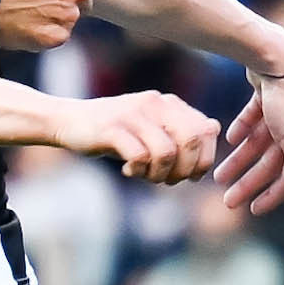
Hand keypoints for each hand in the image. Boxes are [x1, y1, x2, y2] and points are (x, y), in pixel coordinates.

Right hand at [65, 91, 218, 184]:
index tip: (188, 176)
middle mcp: (155, 103)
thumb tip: (213, 128)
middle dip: (185, 170)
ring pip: (166, 152)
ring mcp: (133, 114)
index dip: (203, 160)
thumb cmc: (117, 131)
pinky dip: (138, 171)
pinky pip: (139, 156)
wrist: (70, 121)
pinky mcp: (112, 129)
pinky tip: (128, 170)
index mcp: (169, 104)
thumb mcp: (152, 128)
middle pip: (191, 140)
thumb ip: (181, 128)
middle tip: (167, 181)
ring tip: (147, 176)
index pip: (206, 131)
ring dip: (160, 174)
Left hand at [216, 63, 283, 215]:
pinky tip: (229, 138)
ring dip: (238, 160)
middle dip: (248, 183)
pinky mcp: (267, 95)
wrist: (276, 59)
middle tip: (227, 200)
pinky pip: (252, 119)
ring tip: (218, 175)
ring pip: (257, 144)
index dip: (271, 195)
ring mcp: (282, 111)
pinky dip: (241, 129)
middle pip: (269, 163)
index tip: (252, 210)